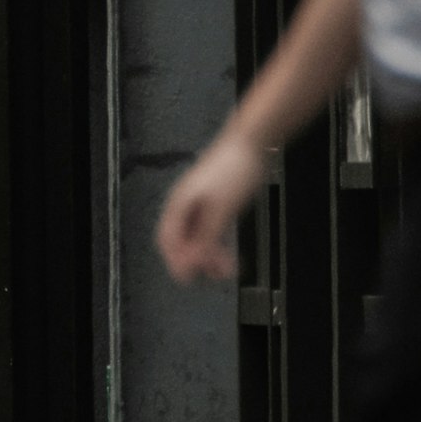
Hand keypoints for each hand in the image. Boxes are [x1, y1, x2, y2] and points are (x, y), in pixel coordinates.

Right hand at [155, 132, 269, 283]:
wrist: (252, 142)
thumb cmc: (233, 172)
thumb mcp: (221, 210)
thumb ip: (205, 237)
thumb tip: (191, 263)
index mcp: (179, 204)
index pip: (168, 240)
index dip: (176, 261)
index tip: (189, 279)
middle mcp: (185, 204)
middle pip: (181, 240)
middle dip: (194, 260)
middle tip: (214, 275)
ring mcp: (200, 202)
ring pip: (197, 236)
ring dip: (208, 254)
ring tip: (227, 268)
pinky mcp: (216, 201)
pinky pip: (210, 228)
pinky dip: (216, 243)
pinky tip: (228, 252)